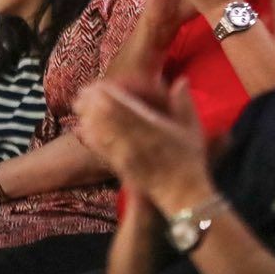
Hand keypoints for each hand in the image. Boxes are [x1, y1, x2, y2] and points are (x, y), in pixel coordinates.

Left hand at [75, 76, 212, 215]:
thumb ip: (184, 103)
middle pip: (99, 113)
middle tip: (87, 91)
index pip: (118, 104)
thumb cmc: (188, 160)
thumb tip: (181, 79)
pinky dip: (87, 132)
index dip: (104, 91)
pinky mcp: (115, 164)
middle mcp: (130, 138)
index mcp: (148, 126)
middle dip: (90, 99)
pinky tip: (84, 125)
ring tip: (82, 104)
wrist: (181, 193)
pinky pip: (95, 145)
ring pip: (93, 128)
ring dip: (86, 114)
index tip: (101, 84)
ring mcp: (120, 152)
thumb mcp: (192, 129)